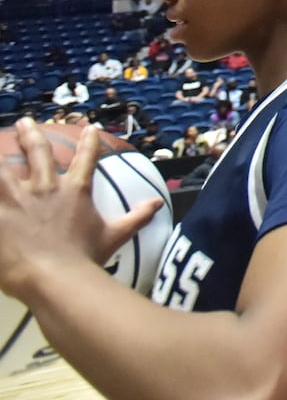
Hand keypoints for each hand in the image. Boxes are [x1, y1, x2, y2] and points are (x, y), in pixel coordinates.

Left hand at [0, 120, 163, 299]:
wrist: (56, 276)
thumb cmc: (85, 257)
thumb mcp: (114, 236)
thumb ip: (136, 217)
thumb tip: (159, 203)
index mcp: (75, 191)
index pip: (86, 159)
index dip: (90, 142)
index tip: (90, 128)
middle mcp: (46, 187)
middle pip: (38, 152)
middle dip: (31, 134)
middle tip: (23, 122)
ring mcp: (18, 198)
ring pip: (3, 168)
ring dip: (0, 156)